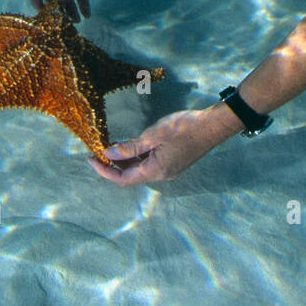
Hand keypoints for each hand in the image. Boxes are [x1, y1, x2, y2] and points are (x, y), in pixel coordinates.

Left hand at [89, 110, 229, 185]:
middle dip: (113, 165)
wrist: (214, 126)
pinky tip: (132, 144)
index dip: (104, 171)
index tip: (90, 159)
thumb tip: (109, 154)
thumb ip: (131, 146)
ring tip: (113, 145)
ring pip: (141, 170)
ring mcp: (169, 170)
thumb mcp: (154, 134)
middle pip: (131, 176)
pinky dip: (138, 157)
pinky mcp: (175, 162)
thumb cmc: (184, 127)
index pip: (123, 179)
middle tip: (99, 150)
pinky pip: (150, 164)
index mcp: (155, 171)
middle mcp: (161, 175)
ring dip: (126, 160)